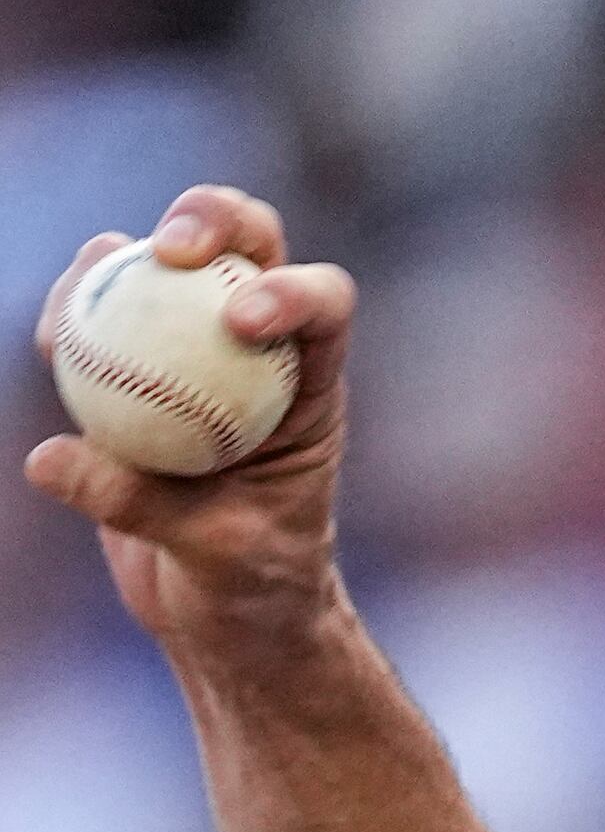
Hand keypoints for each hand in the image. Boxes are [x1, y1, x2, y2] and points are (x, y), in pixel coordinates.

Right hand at [26, 184, 360, 663]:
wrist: (226, 612)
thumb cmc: (254, 587)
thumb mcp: (216, 558)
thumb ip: (142, 506)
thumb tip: (54, 458)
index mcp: (313, 387)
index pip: (325, 306)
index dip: (292, 290)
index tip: (242, 322)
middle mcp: (259, 353)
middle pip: (248, 248)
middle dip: (212, 219)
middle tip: (167, 247)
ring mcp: (193, 353)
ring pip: (159, 269)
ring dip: (119, 261)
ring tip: (87, 296)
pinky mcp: (133, 371)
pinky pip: (97, 321)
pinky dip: (70, 316)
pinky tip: (52, 338)